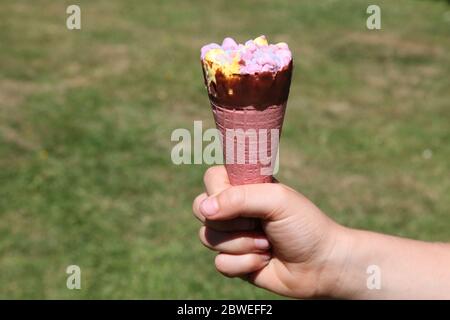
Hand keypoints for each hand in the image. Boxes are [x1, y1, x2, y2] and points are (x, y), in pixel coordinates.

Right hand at [193, 166, 349, 298]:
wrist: (321, 265)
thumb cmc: (304, 226)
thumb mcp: (276, 201)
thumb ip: (239, 198)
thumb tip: (204, 208)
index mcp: (244, 187)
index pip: (211, 179)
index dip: (220, 192)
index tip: (243, 202)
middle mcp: (234, 210)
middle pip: (201, 210)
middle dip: (233, 223)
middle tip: (259, 224)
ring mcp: (232, 235)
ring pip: (208, 238)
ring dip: (243, 245)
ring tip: (267, 244)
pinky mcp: (234, 261)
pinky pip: (220, 263)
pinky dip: (244, 264)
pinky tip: (264, 261)